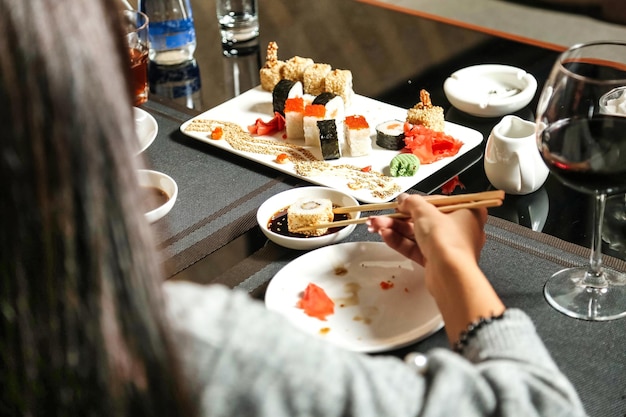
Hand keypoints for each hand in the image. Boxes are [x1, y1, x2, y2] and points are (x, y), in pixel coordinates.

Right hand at [368, 193, 503, 344]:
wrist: (450, 276)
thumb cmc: (447, 240)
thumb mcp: (426, 212)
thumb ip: (412, 203)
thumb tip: (404, 198)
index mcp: (466, 212)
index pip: (436, 203)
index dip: (415, 203)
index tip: (399, 203)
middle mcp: (459, 229)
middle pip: (424, 220)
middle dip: (398, 218)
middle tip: (380, 217)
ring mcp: (447, 247)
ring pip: (417, 234)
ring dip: (396, 229)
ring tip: (376, 225)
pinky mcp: (436, 261)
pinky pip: (416, 248)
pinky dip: (401, 241)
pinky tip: (385, 235)